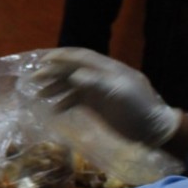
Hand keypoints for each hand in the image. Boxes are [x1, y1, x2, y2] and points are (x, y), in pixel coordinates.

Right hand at [24, 48, 180, 145]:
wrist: (154, 131)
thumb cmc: (138, 110)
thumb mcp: (119, 93)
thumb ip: (96, 81)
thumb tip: (73, 74)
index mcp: (108, 69)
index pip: (81, 57)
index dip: (62, 56)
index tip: (43, 60)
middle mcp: (101, 77)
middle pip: (73, 70)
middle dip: (53, 73)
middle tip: (34, 79)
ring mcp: (99, 91)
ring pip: (72, 84)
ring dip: (56, 88)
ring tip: (40, 95)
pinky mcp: (98, 105)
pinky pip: (77, 100)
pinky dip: (64, 103)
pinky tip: (55, 110)